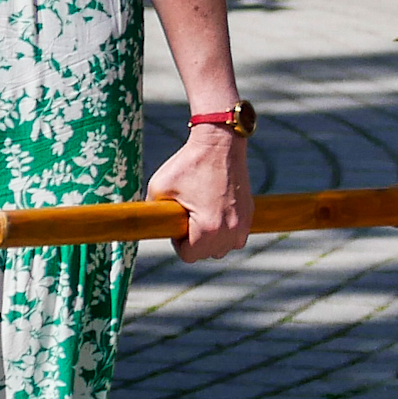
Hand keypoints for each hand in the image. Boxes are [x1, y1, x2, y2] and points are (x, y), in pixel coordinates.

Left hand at [150, 123, 253, 259]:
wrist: (220, 143)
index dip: (177, 242)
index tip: (177, 222)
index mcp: (208, 228)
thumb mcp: (159, 187)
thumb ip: (153, 212)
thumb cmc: (189, 163)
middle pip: (207, 254)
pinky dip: (226, 230)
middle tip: (188, 217)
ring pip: (224, 247)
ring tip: (202, 217)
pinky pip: (236, 235)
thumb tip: (148, 226)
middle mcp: (230, 230)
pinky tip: (216, 211)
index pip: (189, 256)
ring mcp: (243, 223)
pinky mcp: (249, 213)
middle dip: (195, 241)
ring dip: (212, 239)